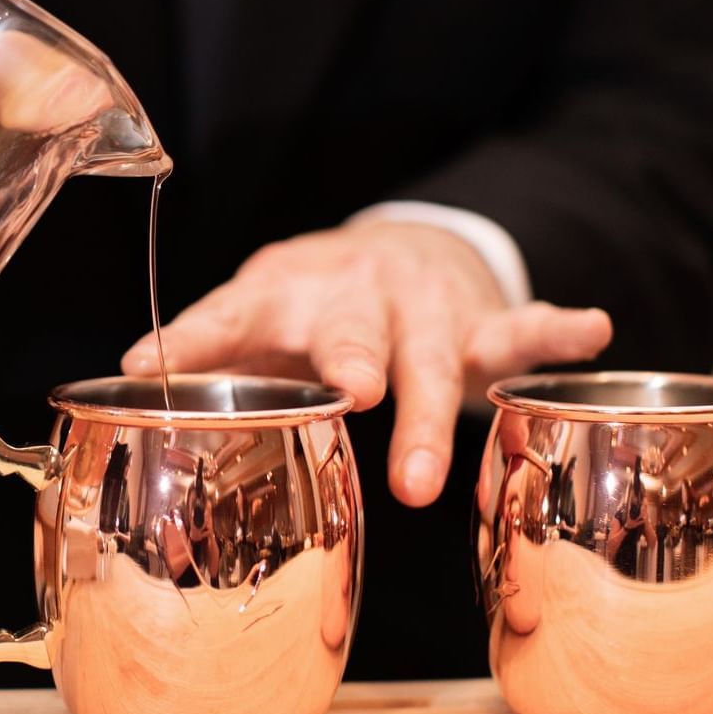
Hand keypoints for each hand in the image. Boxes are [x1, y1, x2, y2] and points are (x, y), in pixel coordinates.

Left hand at [121, 221, 611, 506]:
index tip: (156, 360)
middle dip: (356, 366)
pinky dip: (554, 330)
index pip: (232, 309)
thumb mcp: (256, 308)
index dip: (195, 333)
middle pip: (355, 338)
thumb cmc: (315, 296)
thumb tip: (121, 371)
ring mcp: (424, 307)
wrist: (401, 247)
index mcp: (288, 292)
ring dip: (436, 408)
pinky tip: (591, 328)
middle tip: (353, 397)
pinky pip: (522, 327)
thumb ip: (205, 340)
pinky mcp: (481, 320)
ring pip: (436, 354)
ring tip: (431, 465)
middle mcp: (358, 294)